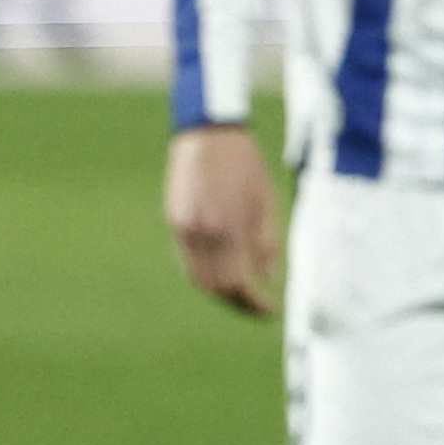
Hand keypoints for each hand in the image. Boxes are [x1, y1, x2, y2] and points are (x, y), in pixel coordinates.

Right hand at [164, 123, 281, 316]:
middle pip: (215, 287)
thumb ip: (266, 245)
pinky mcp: (174, 220)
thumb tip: (269, 280)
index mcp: (227, 229)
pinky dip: (203, 274)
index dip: (253, 304)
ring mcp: (183, 227)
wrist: (209, 133)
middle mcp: (200, 233)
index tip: (269, 311)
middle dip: (237, 303)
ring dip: (219, 293)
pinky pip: (187, 260)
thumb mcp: (265, 203)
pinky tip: (221, 276)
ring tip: (242, 296)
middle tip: (257, 308)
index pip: (237, 284)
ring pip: (197, 278)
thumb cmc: (245, 165)